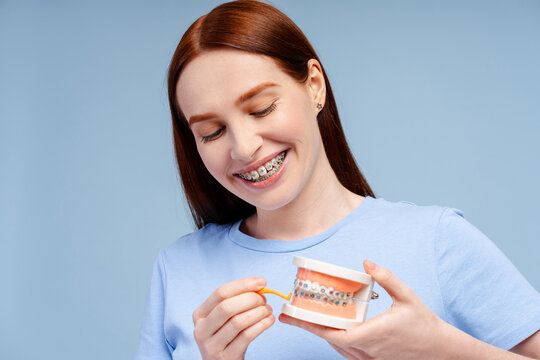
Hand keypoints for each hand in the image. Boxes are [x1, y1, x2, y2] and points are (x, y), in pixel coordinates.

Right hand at [193, 277, 274, 359]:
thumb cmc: (227, 337)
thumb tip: (258, 285)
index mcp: (199, 314)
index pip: (220, 293)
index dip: (243, 284)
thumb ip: (235, 301)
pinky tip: (269, 320)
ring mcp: (212, 346)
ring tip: (268, 310)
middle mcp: (201, 330)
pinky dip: (261, 325)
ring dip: (258, 312)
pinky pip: (246, 336)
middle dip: (250, 299)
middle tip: (264, 299)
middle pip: (227, 307)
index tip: (262, 281)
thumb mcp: (224, 319)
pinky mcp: (226, 357)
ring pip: (238, 322)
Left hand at [279, 260, 448, 359]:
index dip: (312, 326)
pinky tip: (331, 331)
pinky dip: (336, 343)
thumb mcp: (407, 296)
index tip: (293, 317)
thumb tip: (367, 263)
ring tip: (307, 320)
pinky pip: (348, 354)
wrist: (440, 351)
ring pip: (338, 349)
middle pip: (330, 341)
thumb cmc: (424, 324)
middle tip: (291, 315)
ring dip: (322, 335)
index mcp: (373, 334)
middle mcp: (368, 350)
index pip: (334, 334)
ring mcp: (370, 359)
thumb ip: (387, 278)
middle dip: (310, 327)